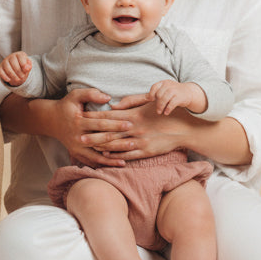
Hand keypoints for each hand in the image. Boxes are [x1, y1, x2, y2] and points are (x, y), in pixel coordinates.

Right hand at [0, 51, 32, 86]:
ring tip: (17, 79)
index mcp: (19, 54)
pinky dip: (5, 76)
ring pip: (7, 68)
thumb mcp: (28, 65)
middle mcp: (11, 56)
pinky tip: (9, 80)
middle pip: (13, 62)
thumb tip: (27, 68)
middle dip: (18, 71)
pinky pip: (1, 72)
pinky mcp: (0, 67)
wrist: (16, 67)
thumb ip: (29, 66)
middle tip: (22, 77)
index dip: (23, 64)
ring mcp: (5, 62)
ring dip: (13, 75)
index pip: (20, 57)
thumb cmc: (23, 65)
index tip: (26, 70)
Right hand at [48, 88, 133, 167]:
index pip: (100, 124)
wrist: (51, 120)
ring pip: (96, 156)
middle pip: (100, 142)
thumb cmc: (67, 106)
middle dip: (117, 143)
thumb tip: (108, 98)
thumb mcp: (75, 95)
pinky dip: (102, 165)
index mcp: (78, 122)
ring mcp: (76, 148)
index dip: (115, 124)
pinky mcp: (76, 154)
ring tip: (125, 161)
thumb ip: (91, 94)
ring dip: (110, 160)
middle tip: (133, 143)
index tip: (130, 124)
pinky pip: (90, 162)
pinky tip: (112, 166)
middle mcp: (77, 137)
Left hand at [83, 95, 197, 160]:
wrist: (183, 128)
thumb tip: (113, 105)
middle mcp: (134, 128)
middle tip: (77, 137)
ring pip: (116, 145)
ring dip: (100, 146)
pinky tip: (105, 156)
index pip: (109, 116)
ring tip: (88, 147)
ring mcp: (140, 141)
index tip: (82, 117)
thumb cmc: (164, 112)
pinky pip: (127, 155)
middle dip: (92, 134)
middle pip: (109, 132)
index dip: (94, 117)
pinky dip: (115, 156)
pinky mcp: (146, 152)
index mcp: (133, 115)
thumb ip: (130, 103)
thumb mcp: (147, 103)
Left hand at [148, 80, 203, 114]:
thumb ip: (157, 92)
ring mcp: (175, 91)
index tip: (151, 100)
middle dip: (157, 103)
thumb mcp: (166, 88)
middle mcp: (169, 85)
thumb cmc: (174, 92)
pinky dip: (168, 109)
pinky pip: (171, 104)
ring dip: (160, 107)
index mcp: (164, 82)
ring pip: (164, 99)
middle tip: (157, 110)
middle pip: (159, 95)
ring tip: (160, 112)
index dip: (151, 94)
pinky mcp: (179, 97)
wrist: (189, 92)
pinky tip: (166, 113)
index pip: (154, 87)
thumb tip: (146, 98)